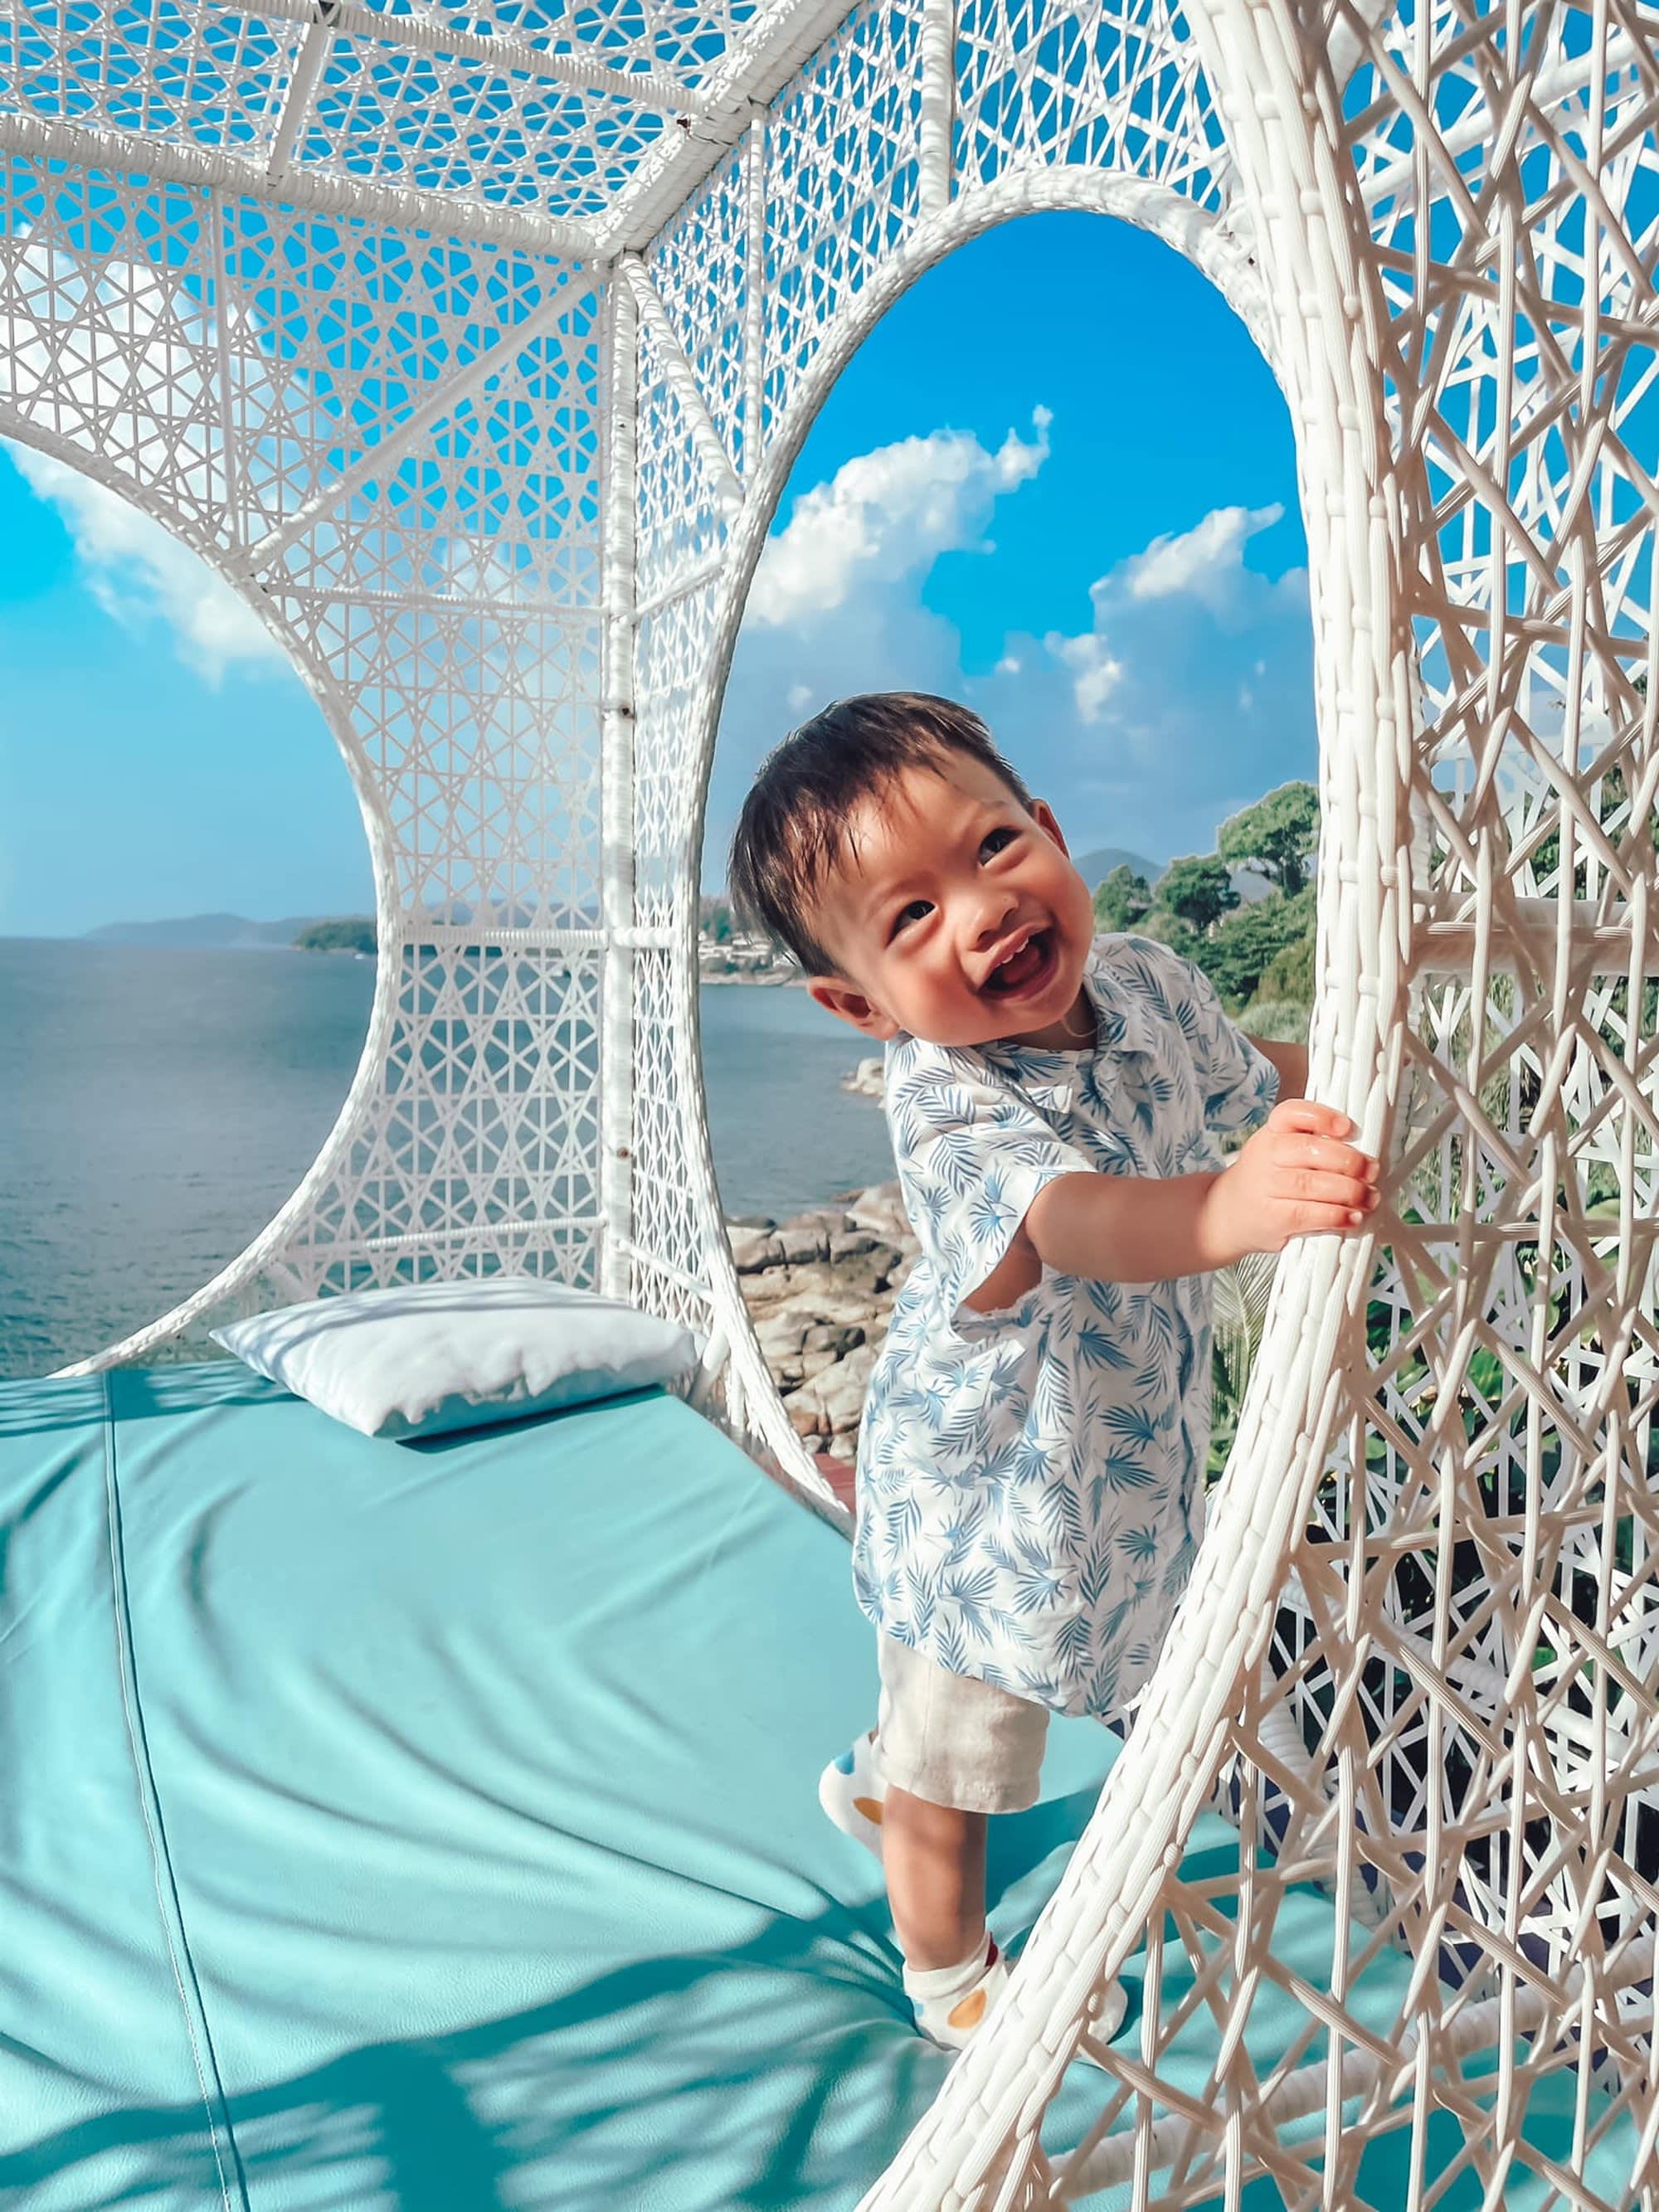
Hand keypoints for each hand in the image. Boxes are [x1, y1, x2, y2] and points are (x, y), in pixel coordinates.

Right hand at [1202, 1099, 1379, 1262]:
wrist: (1225, 1214)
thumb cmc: (1266, 1181)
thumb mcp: (1279, 1152)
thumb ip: (1315, 1146)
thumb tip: (1365, 1152)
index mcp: (1272, 1133)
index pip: (1293, 1113)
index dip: (1323, 1118)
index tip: (1348, 1128)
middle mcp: (1265, 1155)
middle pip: (1309, 1150)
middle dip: (1349, 1161)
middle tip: (1371, 1170)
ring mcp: (1266, 1187)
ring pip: (1312, 1184)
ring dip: (1349, 1191)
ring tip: (1369, 1197)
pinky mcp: (1271, 1217)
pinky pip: (1308, 1214)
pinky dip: (1336, 1216)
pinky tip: (1352, 1217)